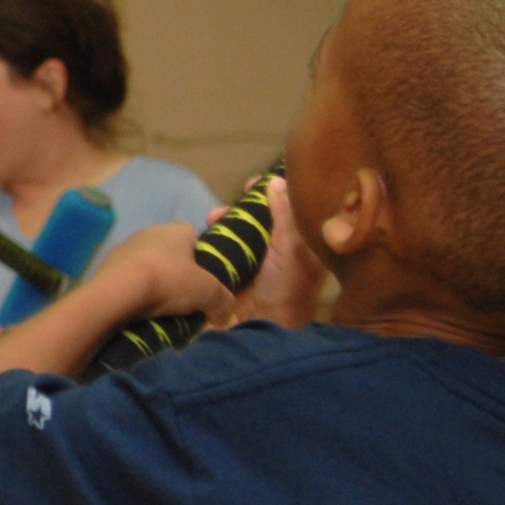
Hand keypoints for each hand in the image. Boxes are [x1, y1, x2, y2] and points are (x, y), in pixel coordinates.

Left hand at [98, 222, 238, 324]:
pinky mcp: (105, 270)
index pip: (195, 240)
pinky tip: (139, 315)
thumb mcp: (208, 293)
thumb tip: (226, 315)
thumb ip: (223, 301)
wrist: (115, 293)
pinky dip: (135, 298)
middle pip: (172, 258)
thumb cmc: (168, 282)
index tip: (205, 284)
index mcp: (175, 230)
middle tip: (186, 304)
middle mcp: (148, 233)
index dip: (203, 261)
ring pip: (149, 271)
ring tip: (162, 315)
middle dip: (179, 280)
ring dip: (156, 290)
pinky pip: (128, 284)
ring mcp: (124, 250)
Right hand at [221, 177, 327, 327]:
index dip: (270, 192)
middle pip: (257, 216)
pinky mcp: (232, 268)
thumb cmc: (288, 284)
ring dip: (224, 221)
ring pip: (237, 229)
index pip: (285, 206)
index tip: (253, 183)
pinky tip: (206, 232)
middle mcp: (276, 245)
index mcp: (298, 239)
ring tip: (212, 218)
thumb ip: (284, 214)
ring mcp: (253, 257)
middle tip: (230, 201)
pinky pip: (221, 246)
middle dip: (241, 206)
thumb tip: (276, 181)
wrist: (266, 323)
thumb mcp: (291, 245)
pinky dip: (213, 238)